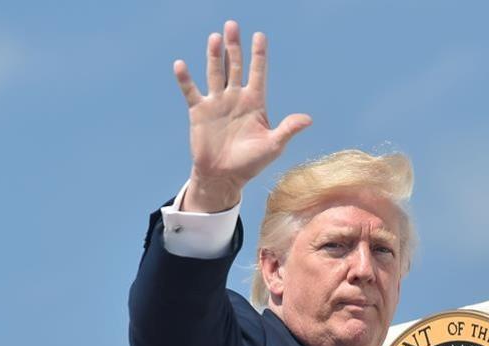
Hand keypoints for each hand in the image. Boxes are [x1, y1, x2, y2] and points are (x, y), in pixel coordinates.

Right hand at [173, 21, 310, 211]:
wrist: (224, 177)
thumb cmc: (251, 163)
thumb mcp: (273, 147)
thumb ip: (288, 130)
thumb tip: (308, 119)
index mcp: (255, 103)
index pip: (257, 73)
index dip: (258, 55)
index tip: (260, 36)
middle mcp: (235, 98)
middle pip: (235, 66)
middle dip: (234, 47)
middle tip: (232, 26)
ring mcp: (217, 102)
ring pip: (215, 73)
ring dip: (214, 56)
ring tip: (214, 37)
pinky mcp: (199, 111)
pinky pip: (191, 91)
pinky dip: (185, 79)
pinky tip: (181, 65)